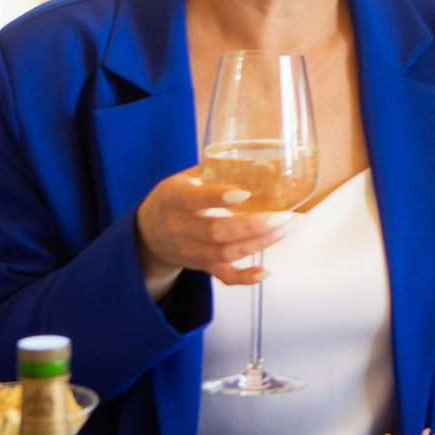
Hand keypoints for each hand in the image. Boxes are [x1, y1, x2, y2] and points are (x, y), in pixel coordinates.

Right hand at [134, 170, 293, 291]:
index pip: (194, 199)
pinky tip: (266, 272)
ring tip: (288, 227)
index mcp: (173, 198)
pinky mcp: (200, 266)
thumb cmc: (175, 198)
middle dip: (254, 225)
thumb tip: (262, 156)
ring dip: (260, 243)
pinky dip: (244, 278)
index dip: (218, 198)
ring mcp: (190, 250)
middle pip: (216, 231)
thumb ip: (215, 170)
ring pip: (225, 252)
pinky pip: (222, 276)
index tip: (245, 193)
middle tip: (286, 216)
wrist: (147, 234)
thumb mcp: (183, 178)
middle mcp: (179, 227)